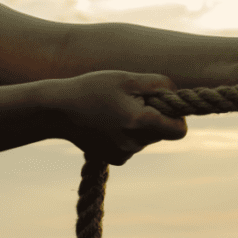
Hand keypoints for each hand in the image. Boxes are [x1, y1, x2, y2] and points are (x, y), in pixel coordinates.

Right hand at [47, 71, 187, 164]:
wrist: (57, 111)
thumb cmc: (94, 89)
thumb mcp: (128, 78)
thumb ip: (160, 84)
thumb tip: (178, 95)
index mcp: (139, 122)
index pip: (179, 131)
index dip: (178, 117)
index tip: (168, 105)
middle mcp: (134, 143)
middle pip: (163, 133)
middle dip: (156, 117)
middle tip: (133, 101)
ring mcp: (124, 154)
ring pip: (148, 138)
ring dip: (141, 125)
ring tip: (117, 110)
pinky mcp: (116, 159)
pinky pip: (135, 145)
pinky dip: (128, 134)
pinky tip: (109, 122)